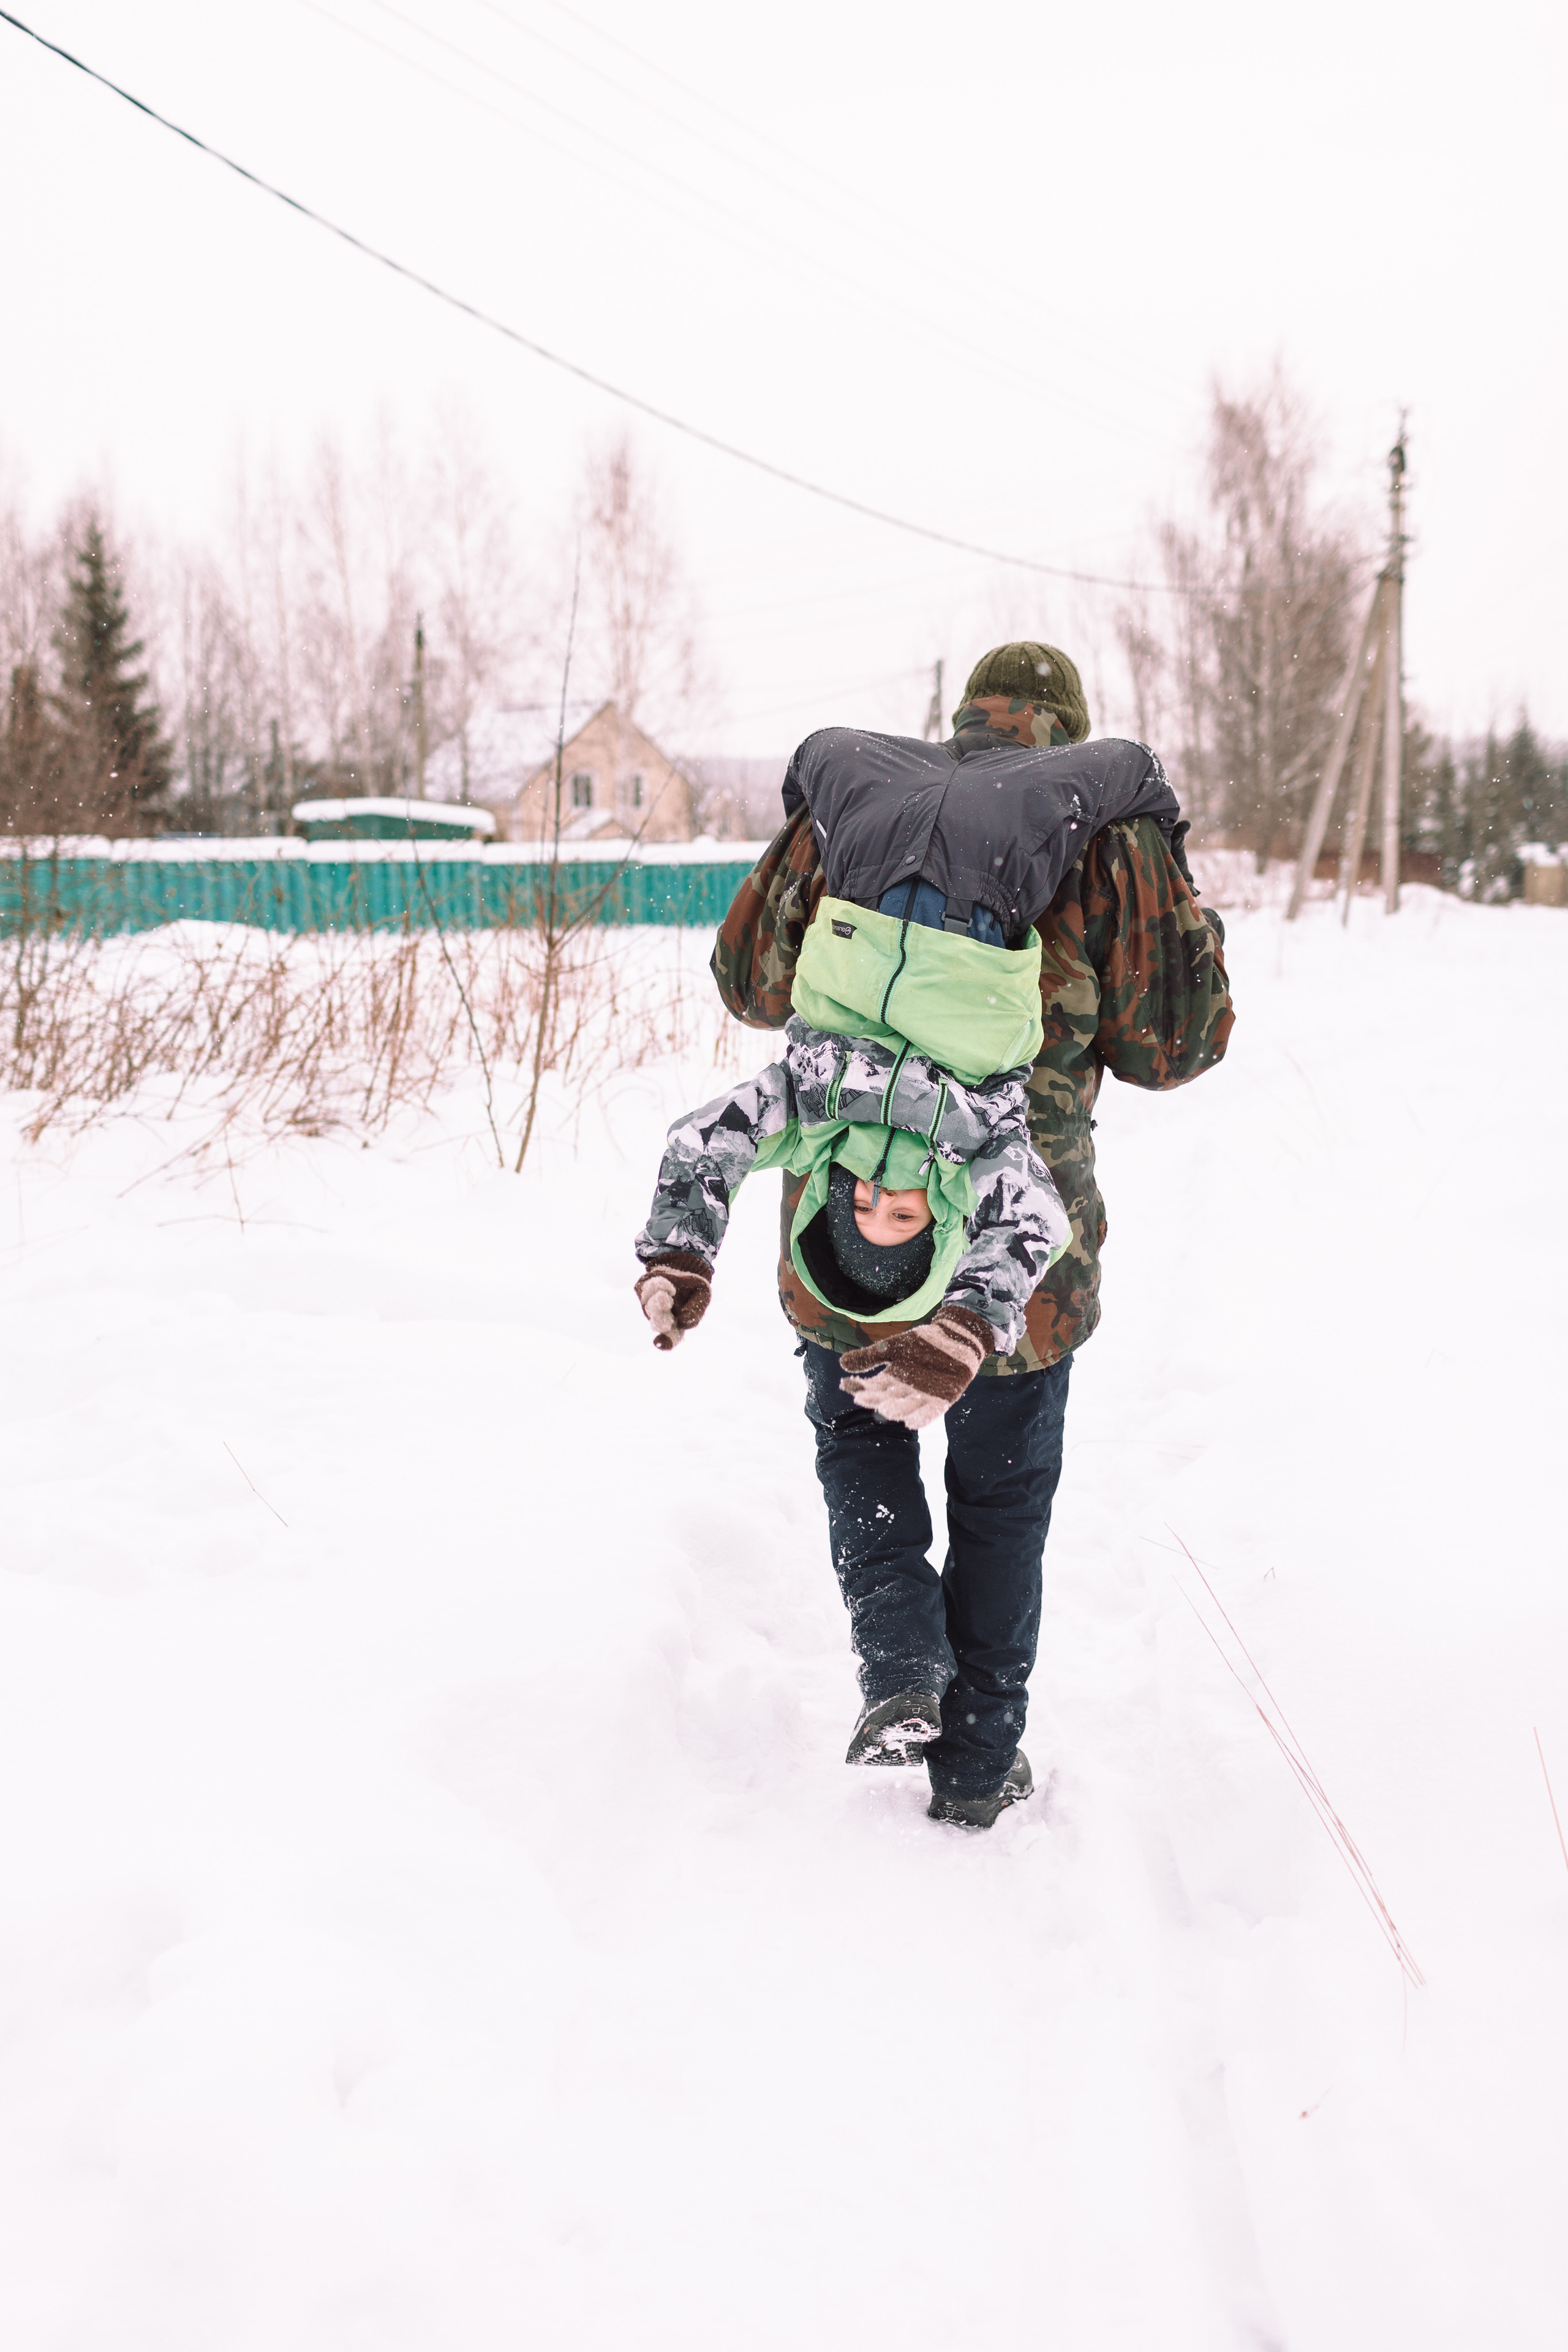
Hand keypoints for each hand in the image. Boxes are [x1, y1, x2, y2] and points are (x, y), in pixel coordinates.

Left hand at [635, 1252, 712, 1350]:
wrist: (682, 1266)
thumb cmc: (693, 1286)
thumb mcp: (702, 1295)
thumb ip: (695, 1311)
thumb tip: (682, 1322)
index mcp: (677, 1324)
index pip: (671, 1338)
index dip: (666, 1342)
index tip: (660, 1343)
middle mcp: (661, 1317)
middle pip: (656, 1323)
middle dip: (660, 1317)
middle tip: (667, 1305)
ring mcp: (650, 1305)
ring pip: (649, 1306)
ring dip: (659, 1298)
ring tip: (670, 1292)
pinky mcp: (642, 1291)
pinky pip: (645, 1290)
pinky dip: (657, 1286)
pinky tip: (668, 1285)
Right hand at [838, 1304, 991, 1429]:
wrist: (956, 1338)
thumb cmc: (923, 1342)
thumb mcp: (894, 1346)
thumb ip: (870, 1356)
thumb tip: (841, 1363)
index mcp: (892, 1379)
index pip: (872, 1387)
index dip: (860, 1387)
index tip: (847, 1385)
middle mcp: (905, 1392)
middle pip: (888, 1399)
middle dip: (877, 1400)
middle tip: (865, 1399)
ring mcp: (924, 1397)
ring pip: (907, 1408)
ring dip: (896, 1410)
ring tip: (885, 1410)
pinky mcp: (943, 1400)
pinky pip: (930, 1413)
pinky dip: (921, 1418)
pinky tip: (911, 1423)